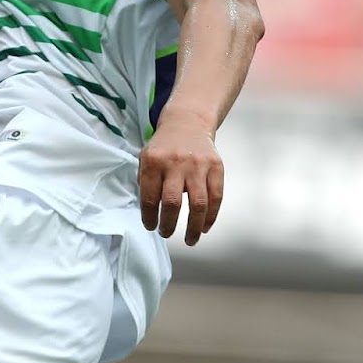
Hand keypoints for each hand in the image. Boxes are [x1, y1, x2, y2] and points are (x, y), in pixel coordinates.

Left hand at [138, 110, 223, 244]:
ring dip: (193, 227)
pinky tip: (204, 227)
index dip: (150, 217)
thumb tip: (150, 214)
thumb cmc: (163, 147)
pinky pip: (216, 197)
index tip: (151, 226)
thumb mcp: (146, 158)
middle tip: (166, 233)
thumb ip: (146, 183)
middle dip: (169, 224)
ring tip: (190, 240)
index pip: (150, 197)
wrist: (187, 122)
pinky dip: (211, 216)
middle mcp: (175, 162)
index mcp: (153, 161)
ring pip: (198, 204)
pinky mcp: (216, 166)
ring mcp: (198, 164)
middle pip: (173, 203)